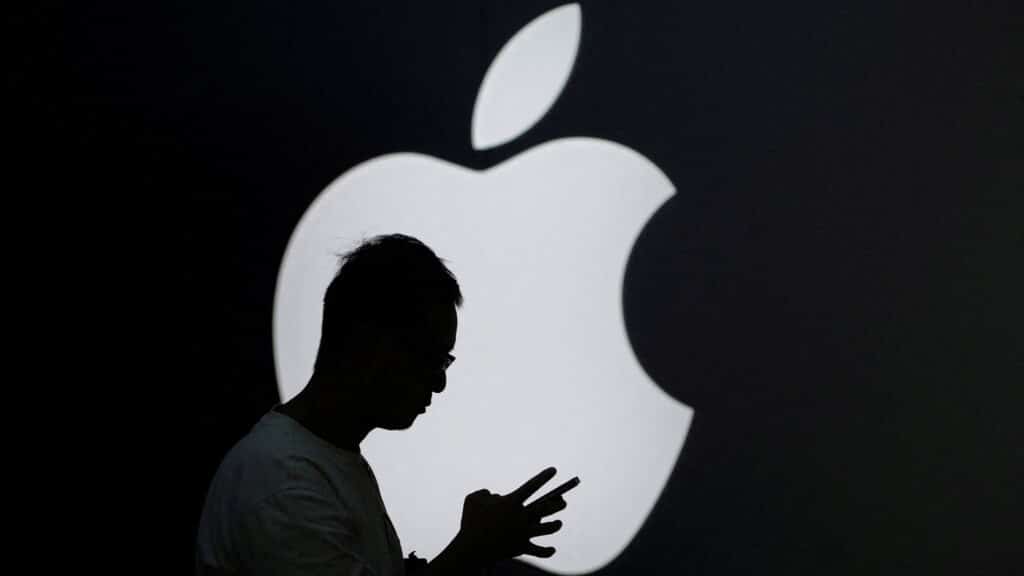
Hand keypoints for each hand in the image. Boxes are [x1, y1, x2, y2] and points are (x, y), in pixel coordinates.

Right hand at [457, 467, 579, 561]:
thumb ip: (485, 493)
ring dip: (554, 525)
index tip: (554, 470)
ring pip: (546, 529)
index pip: (532, 485)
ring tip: (558, 523)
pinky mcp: (521, 548)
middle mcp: (521, 517)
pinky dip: (546, 551)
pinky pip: (538, 551)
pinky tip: (553, 549)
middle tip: (563, 500)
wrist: (470, 549)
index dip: (544, 477)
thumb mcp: (473, 499)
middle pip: (545, 507)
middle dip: (557, 503)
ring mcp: (522, 533)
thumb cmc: (470, 522)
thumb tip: (496, 498)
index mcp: (511, 503)